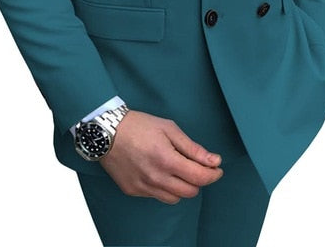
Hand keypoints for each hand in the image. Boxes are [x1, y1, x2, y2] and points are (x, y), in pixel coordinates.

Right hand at [98, 110, 223, 203]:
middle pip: (190, 192)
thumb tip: (213, 161)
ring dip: (182, 187)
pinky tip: (160, 172)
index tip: (217, 168)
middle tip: (198, 167)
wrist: (106, 131)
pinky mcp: (133, 190)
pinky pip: (157, 196)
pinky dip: (164, 188)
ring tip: (177, 170)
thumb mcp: (169, 129)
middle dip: (199, 180)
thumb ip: (193, 148)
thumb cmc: (138, 125)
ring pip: (175, 198)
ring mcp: (143, 187)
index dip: (213, 174)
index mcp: (167, 160)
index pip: (199, 177)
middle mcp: (155, 178)